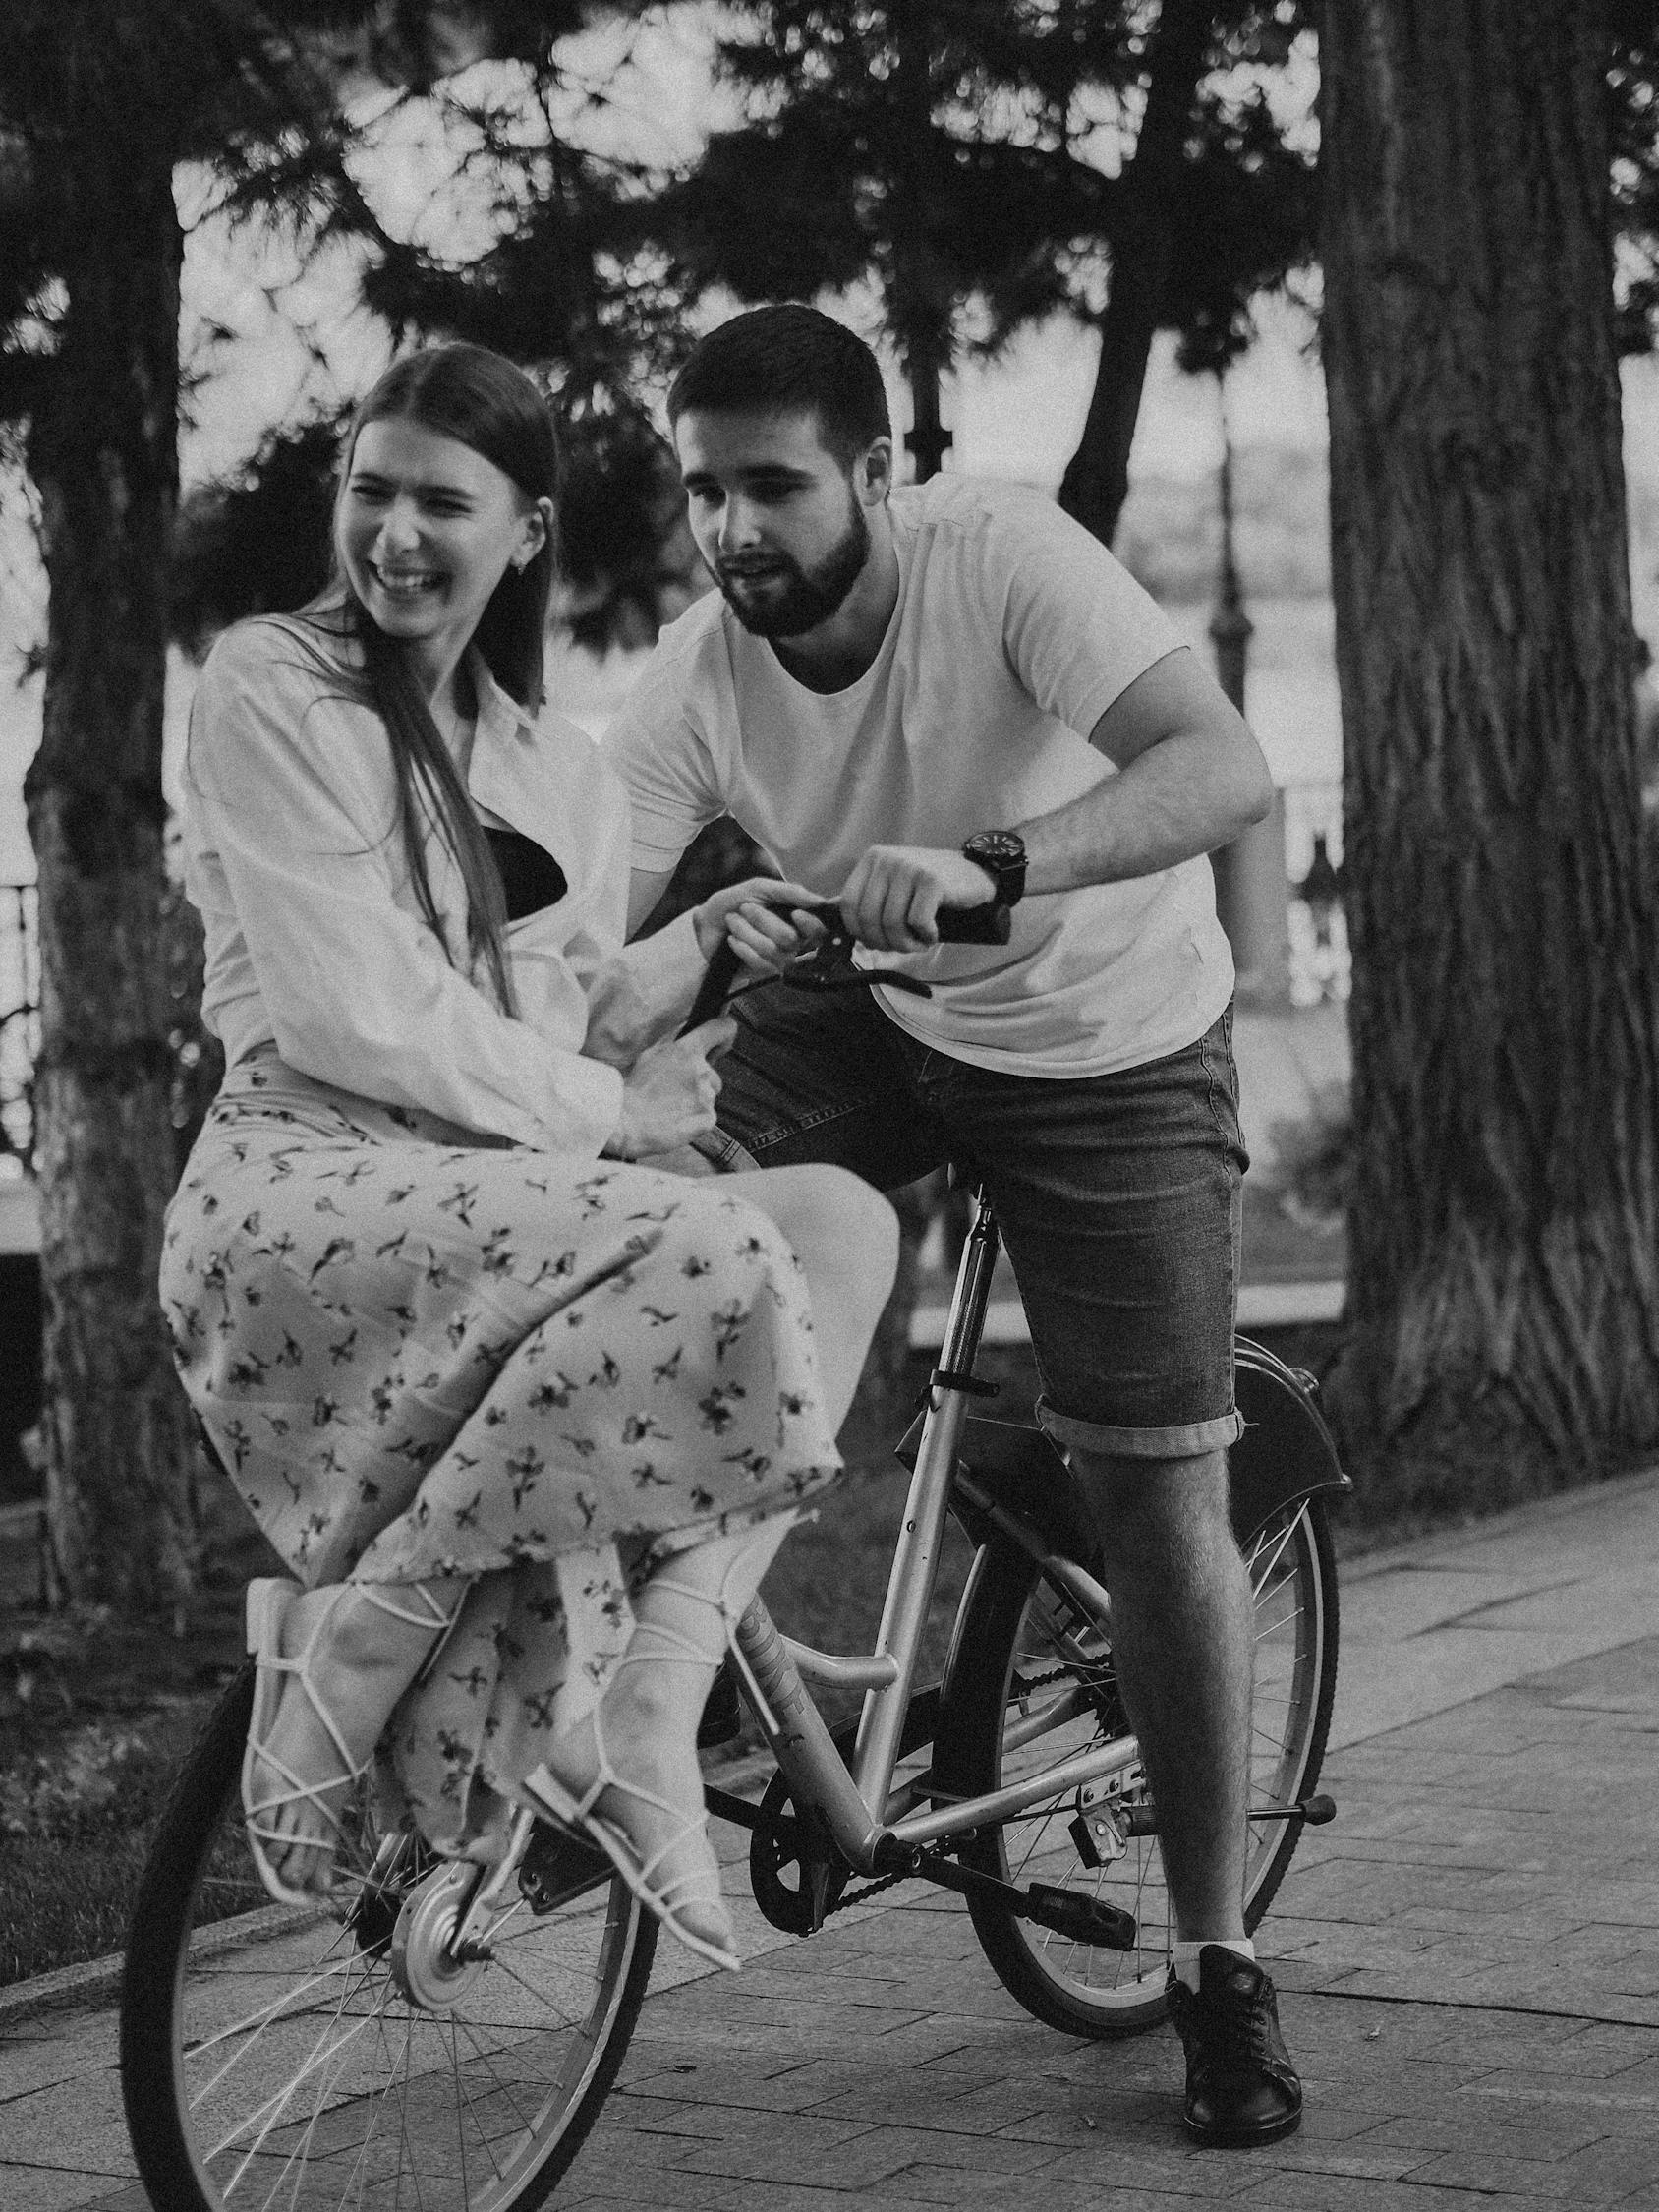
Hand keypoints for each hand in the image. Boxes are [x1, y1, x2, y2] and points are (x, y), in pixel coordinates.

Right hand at [605, 1016, 734, 1160]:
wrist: (626, 1124)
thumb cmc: (635, 1089)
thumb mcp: (651, 1054)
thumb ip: (674, 1040)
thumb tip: (689, 1026)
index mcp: (686, 1051)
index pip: (723, 1029)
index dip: (724, 1033)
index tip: (720, 1043)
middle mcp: (701, 1071)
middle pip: (714, 1073)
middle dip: (699, 1081)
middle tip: (673, 1091)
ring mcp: (706, 1096)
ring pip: (710, 1095)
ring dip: (697, 1100)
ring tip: (671, 1107)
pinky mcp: (708, 1119)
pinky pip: (708, 1115)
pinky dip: (695, 1119)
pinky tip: (676, 1120)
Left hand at [693, 876, 827, 976]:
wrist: (707, 923)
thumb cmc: (735, 903)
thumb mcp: (760, 888)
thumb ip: (790, 892)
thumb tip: (819, 901)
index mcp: (798, 920)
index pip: (819, 930)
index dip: (810, 924)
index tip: (795, 914)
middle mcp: (794, 942)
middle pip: (790, 938)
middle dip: (762, 919)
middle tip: (745, 909)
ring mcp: (780, 959)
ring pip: (771, 949)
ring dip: (746, 931)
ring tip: (733, 922)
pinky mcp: (764, 973)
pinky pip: (759, 963)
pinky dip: (741, 946)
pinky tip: (732, 940)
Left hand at [834, 846, 996, 952]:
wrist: (976, 872)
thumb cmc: (932, 888)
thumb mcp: (894, 885)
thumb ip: (868, 897)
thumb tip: (827, 914)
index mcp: (872, 859)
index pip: (847, 905)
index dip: (859, 932)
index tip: (877, 942)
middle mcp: (887, 859)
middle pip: (868, 917)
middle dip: (883, 942)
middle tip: (902, 947)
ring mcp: (909, 867)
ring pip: (892, 923)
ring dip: (905, 943)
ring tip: (918, 942)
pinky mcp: (931, 881)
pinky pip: (917, 921)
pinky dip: (925, 936)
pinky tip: (932, 934)